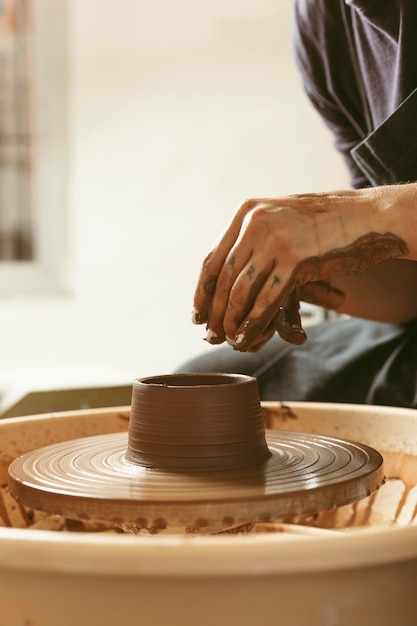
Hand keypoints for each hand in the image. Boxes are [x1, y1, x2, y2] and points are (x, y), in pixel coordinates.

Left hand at [192, 190, 407, 350]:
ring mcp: (276, 239)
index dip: (203, 292)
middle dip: (215, 311)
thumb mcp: (279, 220)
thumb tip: (227, 275)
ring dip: (232, 319)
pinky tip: (246, 335)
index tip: (197, 314)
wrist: (365, 218)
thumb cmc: (323, 225)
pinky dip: (254, 322)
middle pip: (223, 277)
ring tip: (228, 338)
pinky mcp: (296, 259)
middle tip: (211, 334)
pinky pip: (267, 298)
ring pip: (242, 289)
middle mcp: (256, 222)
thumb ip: (253, 240)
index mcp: (247, 212)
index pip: (213, 259)